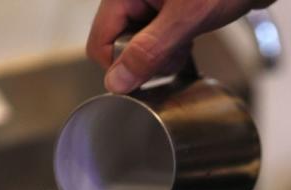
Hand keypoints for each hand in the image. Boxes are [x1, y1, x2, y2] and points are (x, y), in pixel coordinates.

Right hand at [87, 0, 273, 92]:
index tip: (149, 71)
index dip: (122, 65)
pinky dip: (173, 48)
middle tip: (176, 52)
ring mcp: (150, 4)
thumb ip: (149, 51)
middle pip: (119, 45)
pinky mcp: (168, 11)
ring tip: (186, 44)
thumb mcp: (185, 19)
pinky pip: (158, 40)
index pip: (99, 42)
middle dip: (147, 59)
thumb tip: (117, 81)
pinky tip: (190, 42)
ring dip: (163, 55)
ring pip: (141, 45)